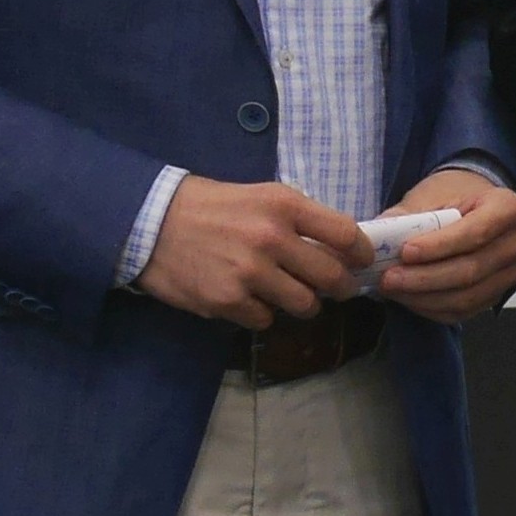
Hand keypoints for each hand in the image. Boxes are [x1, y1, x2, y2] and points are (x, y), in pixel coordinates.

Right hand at [135, 176, 369, 331]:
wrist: (153, 222)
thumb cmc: (213, 206)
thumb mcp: (261, 196)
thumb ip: (300, 219)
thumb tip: (341, 247)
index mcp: (284, 206)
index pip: (346, 234)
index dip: (361, 253)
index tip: (362, 261)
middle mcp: (271, 239)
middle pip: (332, 278)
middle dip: (341, 288)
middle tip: (338, 290)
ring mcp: (250, 273)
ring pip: (304, 305)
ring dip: (301, 303)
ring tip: (286, 292)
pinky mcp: (227, 301)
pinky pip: (265, 319)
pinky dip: (261, 312)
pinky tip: (246, 296)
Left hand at [375, 167, 515, 323]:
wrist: (474, 208)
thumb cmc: (455, 197)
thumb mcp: (432, 195)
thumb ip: (407, 217)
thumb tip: (377, 240)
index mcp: (508, 207)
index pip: (476, 232)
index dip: (440, 246)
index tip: (406, 251)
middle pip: (470, 270)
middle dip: (424, 278)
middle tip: (389, 277)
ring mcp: (509, 273)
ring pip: (466, 297)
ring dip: (424, 297)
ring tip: (392, 288)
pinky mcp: (495, 295)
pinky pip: (462, 311)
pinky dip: (431, 308)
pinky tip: (408, 298)